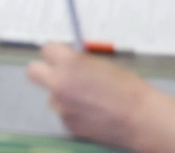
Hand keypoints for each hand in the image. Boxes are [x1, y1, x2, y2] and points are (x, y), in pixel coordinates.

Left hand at [27, 45, 174, 152]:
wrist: (141, 118)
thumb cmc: (128, 88)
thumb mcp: (101, 64)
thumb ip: (80, 62)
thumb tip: (69, 62)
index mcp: (69, 63)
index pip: (46, 49)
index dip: (56, 54)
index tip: (62, 58)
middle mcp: (59, 83)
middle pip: (33, 71)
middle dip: (44, 71)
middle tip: (59, 75)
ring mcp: (61, 106)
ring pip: (51, 96)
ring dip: (63, 96)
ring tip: (88, 100)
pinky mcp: (68, 125)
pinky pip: (64, 114)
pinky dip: (73, 113)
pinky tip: (92, 113)